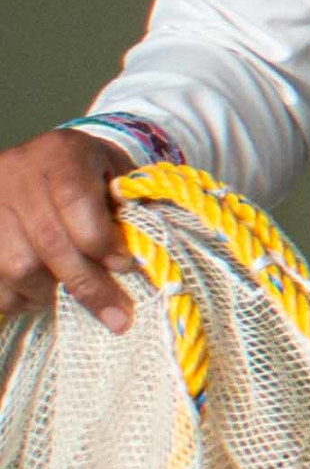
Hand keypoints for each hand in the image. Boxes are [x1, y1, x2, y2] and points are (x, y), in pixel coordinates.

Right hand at [0, 127, 136, 332]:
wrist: (42, 161)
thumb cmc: (91, 174)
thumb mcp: (116, 176)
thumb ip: (128, 210)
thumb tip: (134, 262)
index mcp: (60, 153)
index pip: (75, 200)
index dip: (101, 241)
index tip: (124, 266)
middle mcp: (16, 174)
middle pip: (48, 241)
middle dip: (87, 284)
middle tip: (117, 315)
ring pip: (16, 266)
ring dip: (48, 293)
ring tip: (70, 296)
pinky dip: (16, 298)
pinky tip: (36, 295)